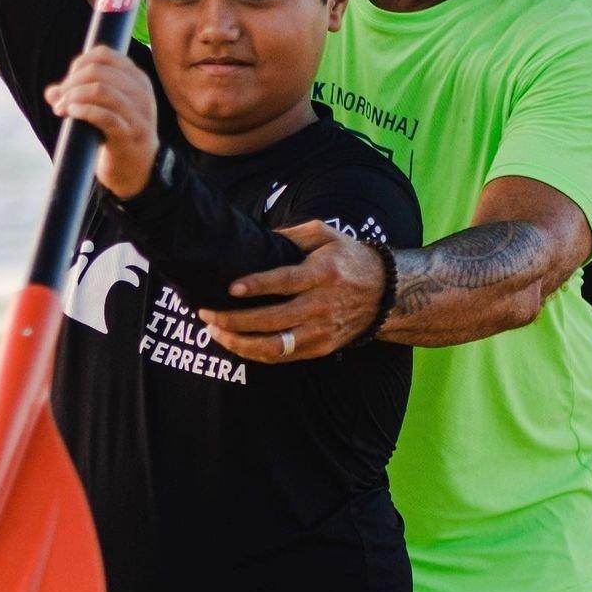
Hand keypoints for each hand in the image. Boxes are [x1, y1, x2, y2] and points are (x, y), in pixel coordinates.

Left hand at [45, 45, 158, 198]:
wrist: (137, 169)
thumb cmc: (116, 134)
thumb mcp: (102, 109)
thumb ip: (78, 96)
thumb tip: (51, 93)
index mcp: (137, 79)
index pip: (104, 55)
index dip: (79, 64)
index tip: (68, 83)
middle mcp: (141, 93)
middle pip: (98, 70)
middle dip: (71, 83)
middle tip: (59, 99)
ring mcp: (139, 114)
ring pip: (101, 90)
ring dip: (73, 97)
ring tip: (61, 109)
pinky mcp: (130, 135)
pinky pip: (104, 116)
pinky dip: (83, 111)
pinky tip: (71, 113)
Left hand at [198, 221, 386, 362]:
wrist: (386, 293)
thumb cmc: (348, 258)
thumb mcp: (326, 235)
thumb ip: (292, 235)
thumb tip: (258, 238)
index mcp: (323, 273)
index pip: (286, 282)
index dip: (257, 286)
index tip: (231, 288)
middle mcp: (322, 305)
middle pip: (272, 319)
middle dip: (234, 320)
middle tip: (205, 313)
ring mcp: (322, 331)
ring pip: (274, 347)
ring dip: (239, 342)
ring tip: (214, 332)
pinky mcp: (321, 348)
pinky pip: (282, 357)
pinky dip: (254, 353)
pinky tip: (235, 342)